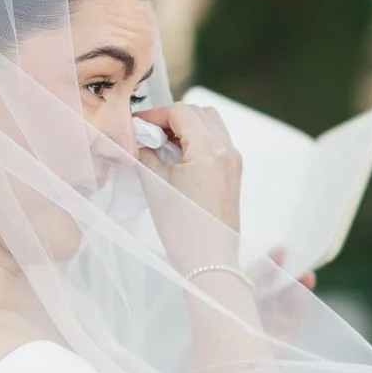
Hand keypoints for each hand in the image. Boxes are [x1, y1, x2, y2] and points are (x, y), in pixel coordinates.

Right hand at [135, 105, 243, 234]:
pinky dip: (197, 140)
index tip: (137, 125)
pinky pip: (217, 142)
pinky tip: (178, 158)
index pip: (180, 112)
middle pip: (198, 113)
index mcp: (210, 149)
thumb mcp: (156, 184)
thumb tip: (140, 137)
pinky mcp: (234, 173)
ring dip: (186, 127)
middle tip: (149, 134)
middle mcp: (227, 150)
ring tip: (163, 146)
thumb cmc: (183, 228)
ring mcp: (234, 161)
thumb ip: (146, 153)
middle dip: (171, 118)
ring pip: (210, 124)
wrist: (209, 260)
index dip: (155, 114)